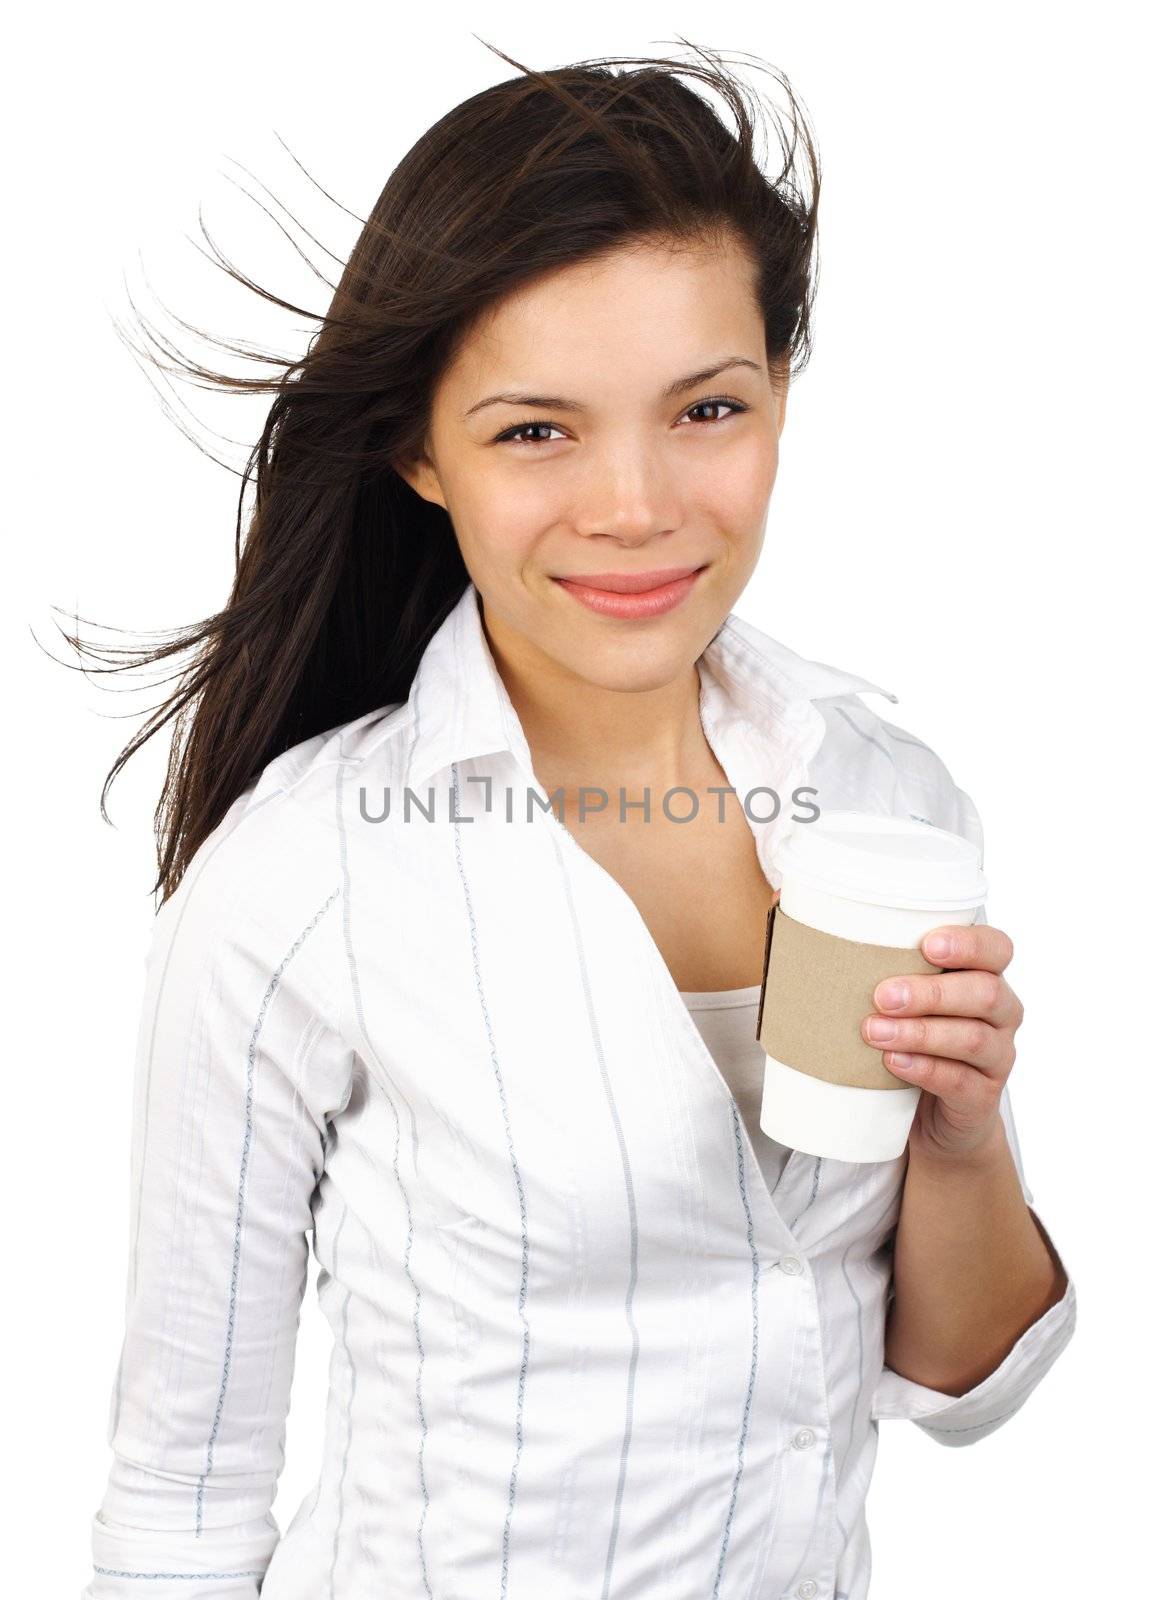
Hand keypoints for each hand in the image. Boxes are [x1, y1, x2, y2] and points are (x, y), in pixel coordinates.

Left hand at [859, 921, 1023, 1162]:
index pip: (997, 948)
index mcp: (986, 977)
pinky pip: (961, 1081)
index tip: (927, 945)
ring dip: (920, 1033)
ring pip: (973, 1038)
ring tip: (875, 1032)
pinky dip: (924, 1069)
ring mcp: (997, 1057)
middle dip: (931, 992)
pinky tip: (894, 1062)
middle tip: (882, 997)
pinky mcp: (983, 1097)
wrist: (933, 1116)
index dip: (969, 943)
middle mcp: (1001, 1014)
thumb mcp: (906, 1002)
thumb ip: (888, 975)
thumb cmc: (913, 1040)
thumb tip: (821, 949)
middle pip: (986, 992)